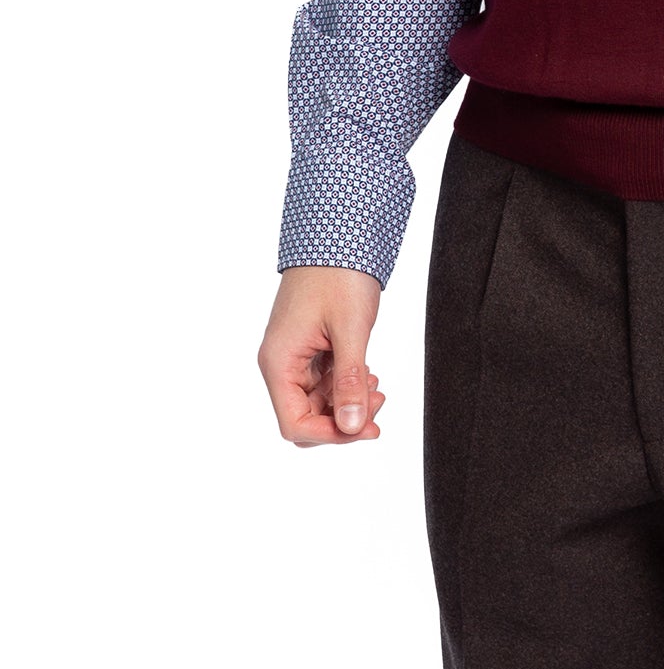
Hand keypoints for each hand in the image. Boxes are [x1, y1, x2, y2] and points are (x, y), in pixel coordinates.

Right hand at [258, 265, 385, 447]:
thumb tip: (353, 428)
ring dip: (347, 401)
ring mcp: (295, 355)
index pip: (294, 424)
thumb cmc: (339, 274)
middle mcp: (281, 362)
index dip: (330, 435)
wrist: (340, 233)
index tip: (366, 430)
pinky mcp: (310, 346)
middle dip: (342, 419)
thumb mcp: (351, 330)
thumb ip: (350, 381)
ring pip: (317, 401)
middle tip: (378, 404)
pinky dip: (346, 384)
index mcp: (279, 362)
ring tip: (377, 386)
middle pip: (305, 416)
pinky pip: (323, 381)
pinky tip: (368, 374)